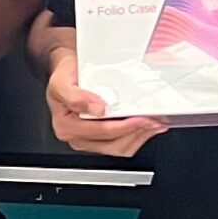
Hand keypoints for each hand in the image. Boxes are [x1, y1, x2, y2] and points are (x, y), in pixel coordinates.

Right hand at [46, 44, 166, 156]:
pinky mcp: (100, 139)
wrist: (68, 70)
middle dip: (137, 133)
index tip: (140, 117)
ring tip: (154, 124)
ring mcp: (89, 140)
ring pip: (120, 148)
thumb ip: (75, 97)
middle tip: (153, 121)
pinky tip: (146, 127)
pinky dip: (137, 137)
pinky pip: (121, 145)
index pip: (102, 132)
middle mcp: (76, 137)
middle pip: (113, 145)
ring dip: (140, 137)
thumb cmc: (65, 75)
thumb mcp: (63, 81)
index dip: (124, 126)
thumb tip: (97, 110)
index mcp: (66, 127)